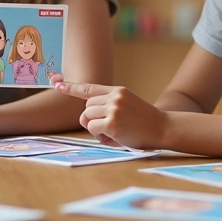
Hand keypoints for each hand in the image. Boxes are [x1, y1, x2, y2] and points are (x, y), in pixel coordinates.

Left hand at [53, 79, 167, 149]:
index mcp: (117, 90)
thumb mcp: (127, 105)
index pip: (89, 88)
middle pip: (86, 108)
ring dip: (96, 128)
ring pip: (87, 118)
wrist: (164, 128)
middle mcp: (114, 97)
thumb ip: (107, 106)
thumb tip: (84, 117)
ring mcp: (113, 109)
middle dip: (92, 119)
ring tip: (114, 132)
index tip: (57, 83)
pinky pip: (93, 129)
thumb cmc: (144, 121)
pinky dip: (100, 135)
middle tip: (109, 128)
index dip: (71, 87)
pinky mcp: (112, 123)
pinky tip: (114, 137)